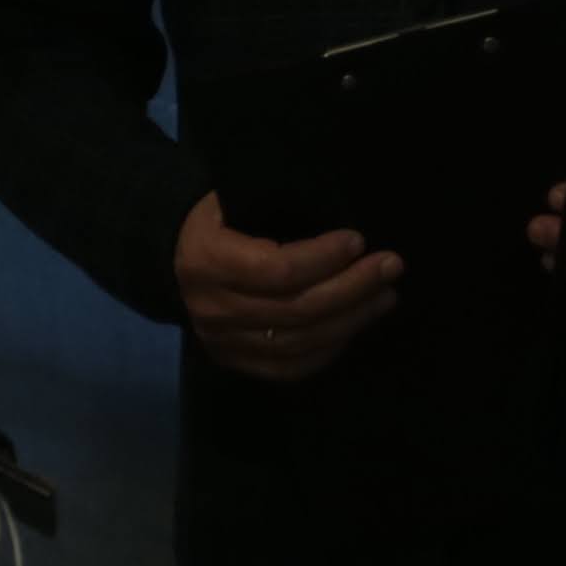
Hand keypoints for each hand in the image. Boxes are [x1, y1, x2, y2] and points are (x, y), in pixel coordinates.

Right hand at [176, 194, 398, 384]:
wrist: (174, 259)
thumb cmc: (217, 219)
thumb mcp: (232, 196)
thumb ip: (272, 201)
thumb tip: (337, 200)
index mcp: (207, 259)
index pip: (275, 269)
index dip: (322, 258)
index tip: (358, 240)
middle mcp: (212, 308)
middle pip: (295, 309)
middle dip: (352, 288)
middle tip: (391, 266)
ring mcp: (222, 342)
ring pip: (299, 343)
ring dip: (351, 320)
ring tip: (385, 296)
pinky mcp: (234, 362)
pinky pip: (289, 369)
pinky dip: (329, 350)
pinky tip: (356, 326)